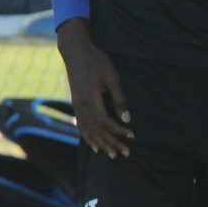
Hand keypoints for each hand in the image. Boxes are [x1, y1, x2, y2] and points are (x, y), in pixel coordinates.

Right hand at [56, 19, 132, 157]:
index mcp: (91, 101)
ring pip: (88, 131)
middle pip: (97, 131)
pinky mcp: (75, 104)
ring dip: (101, 144)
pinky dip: (88, 138)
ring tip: (112, 155)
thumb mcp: (112, 78)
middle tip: (126, 153)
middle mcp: (82, 107)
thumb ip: (119, 99)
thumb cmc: (97, 62)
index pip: (106, 123)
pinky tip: (94, 145)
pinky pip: (81, 126)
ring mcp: (77, 106)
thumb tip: (128, 120)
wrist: (76, 51)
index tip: (132, 136)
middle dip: (112, 143)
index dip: (119, 132)